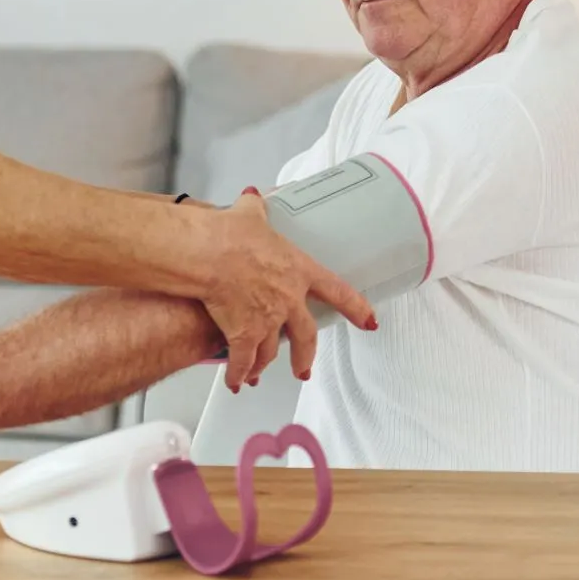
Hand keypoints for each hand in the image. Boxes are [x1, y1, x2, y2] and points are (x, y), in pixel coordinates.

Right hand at [201, 189, 375, 392]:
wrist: (209, 253)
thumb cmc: (230, 234)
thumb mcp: (249, 215)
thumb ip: (256, 208)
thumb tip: (253, 197)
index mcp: (299, 271)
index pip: (337, 292)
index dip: (355, 308)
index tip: (369, 322)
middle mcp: (289, 300)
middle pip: (306, 336)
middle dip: (304, 356)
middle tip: (304, 370)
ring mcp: (268, 320)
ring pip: (270, 352)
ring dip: (262, 365)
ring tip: (256, 375)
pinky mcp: (244, 334)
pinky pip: (242, 361)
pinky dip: (238, 373)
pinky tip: (235, 382)